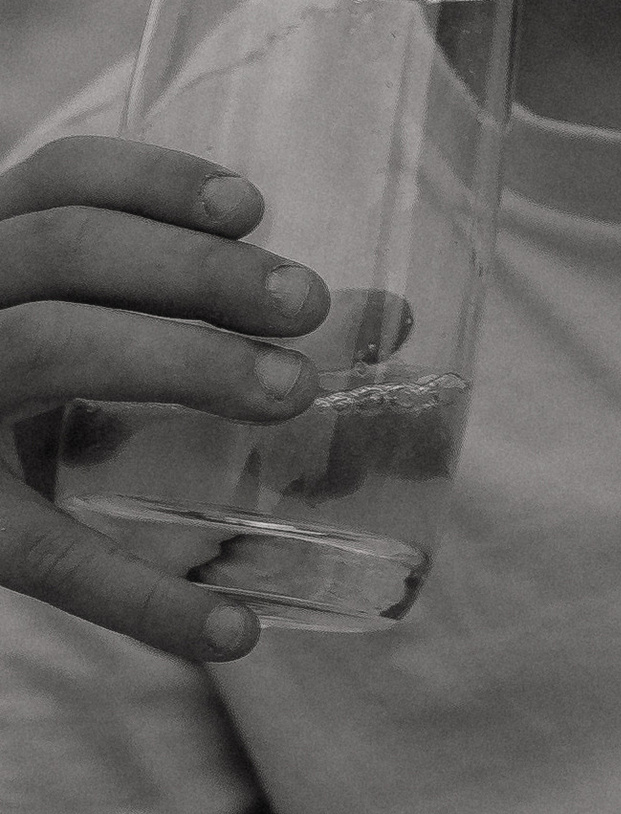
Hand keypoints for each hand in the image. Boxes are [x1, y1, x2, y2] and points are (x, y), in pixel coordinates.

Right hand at [0, 137, 329, 660]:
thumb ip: (201, 326)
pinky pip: (46, 556)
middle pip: (63, 248)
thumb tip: (390, 320)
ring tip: (293, 393)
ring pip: (43, 343)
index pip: (59, 183)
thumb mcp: (72, 341)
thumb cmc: (14, 405)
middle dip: (195, 268)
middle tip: (307, 303)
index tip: (256, 209)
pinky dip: (145, 600)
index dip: (154, 182)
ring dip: (180, 356)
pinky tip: (234, 631)